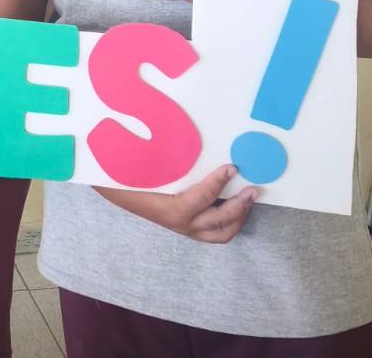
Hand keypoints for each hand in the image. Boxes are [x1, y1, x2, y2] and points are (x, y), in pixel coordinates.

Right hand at [101, 164, 257, 242]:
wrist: (118, 194)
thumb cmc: (133, 178)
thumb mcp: (151, 167)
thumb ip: (173, 158)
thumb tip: (190, 139)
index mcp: (174, 209)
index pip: (204, 196)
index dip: (220, 181)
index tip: (232, 167)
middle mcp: (183, 224)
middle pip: (221, 220)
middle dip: (240, 205)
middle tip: (253, 189)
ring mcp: (187, 230)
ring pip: (222, 233)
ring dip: (239, 218)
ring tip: (248, 200)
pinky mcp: (190, 229)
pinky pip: (215, 232)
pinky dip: (230, 222)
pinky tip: (236, 206)